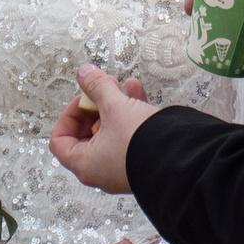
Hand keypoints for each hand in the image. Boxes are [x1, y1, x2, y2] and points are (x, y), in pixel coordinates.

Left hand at [49, 66, 155, 195]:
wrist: (183, 160)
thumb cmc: (142, 143)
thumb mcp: (115, 107)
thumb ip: (97, 87)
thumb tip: (83, 72)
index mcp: (85, 164)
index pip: (60, 141)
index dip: (69, 116)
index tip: (83, 100)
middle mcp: (101, 171)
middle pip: (85, 135)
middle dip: (94, 107)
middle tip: (102, 90)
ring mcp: (121, 168)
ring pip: (110, 132)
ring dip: (113, 106)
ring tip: (120, 86)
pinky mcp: (140, 162)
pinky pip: (128, 136)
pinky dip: (130, 114)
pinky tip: (137, 91)